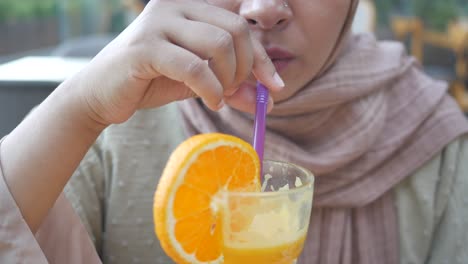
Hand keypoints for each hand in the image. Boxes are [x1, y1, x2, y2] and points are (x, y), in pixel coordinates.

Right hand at [76, 0, 283, 126]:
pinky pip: (195, 67)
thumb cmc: (151, 81)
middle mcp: (175, 5)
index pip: (241, 20)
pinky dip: (211, 89)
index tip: (274, 85)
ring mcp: (158, 22)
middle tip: (237, 91)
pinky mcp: (145, 47)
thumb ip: (232, 86)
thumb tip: (270, 100)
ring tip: (220, 96)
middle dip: (247, 67)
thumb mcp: (200, 82)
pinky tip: (211, 102)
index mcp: (191, 6)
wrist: (101, 94)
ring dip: (229, 78)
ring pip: (219, 44)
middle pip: (236, 29)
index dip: (262, 54)